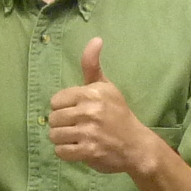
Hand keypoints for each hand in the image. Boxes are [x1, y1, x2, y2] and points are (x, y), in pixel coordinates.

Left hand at [47, 38, 155, 176]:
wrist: (136, 145)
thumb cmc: (118, 114)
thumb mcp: (106, 87)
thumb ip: (92, 65)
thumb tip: (96, 39)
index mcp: (92, 93)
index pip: (56, 100)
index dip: (63, 107)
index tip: (76, 111)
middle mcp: (89, 110)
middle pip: (53, 118)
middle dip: (62, 124)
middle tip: (76, 126)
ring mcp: (89, 132)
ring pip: (55, 135)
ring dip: (63, 139)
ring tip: (76, 137)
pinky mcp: (88, 151)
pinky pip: (61, 151)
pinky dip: (66, 152)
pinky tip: (77, 149)